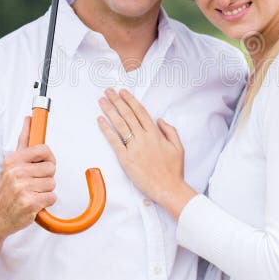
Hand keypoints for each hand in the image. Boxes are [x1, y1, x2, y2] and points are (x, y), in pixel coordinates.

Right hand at [0, 117, 56, 237]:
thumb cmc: (4, 192)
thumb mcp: (10, 164)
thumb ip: (23, 142)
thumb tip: (29, 120)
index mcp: (13, 160)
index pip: (43, 150)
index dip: (48, 158)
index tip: (44, 162)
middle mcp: (16, 172)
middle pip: (51, 168)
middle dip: (45, 177)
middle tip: (32, 184)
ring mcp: (23, 188)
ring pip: (52, 183)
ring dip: (45, 191)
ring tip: (31, 194)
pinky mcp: (30, 203)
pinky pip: (52, 197)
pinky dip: (45, 202)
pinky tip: (33, 203)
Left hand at [97, 89, 195, 216]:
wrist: (169, 188)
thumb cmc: (174, 170)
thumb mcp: (178, 147)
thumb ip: (169, 130)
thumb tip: (159, 119)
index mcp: (155, 134)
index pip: (140, 112)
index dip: (130, 100)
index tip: (123, 92)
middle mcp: (144, 138)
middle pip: (128, 115)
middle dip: (117, 101)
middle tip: (108, 91)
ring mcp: (134, 148)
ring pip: (120, 125)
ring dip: (110, 111)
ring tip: (102, 101)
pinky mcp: (126, 159)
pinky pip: (114, 141)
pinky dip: (106, 129)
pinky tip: (100, 120)